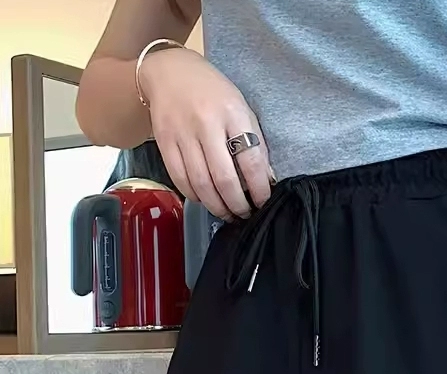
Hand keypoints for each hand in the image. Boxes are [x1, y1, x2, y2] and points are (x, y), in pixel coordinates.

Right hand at [139, 47, 273, 219]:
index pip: (250, 160)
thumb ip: (254, 141)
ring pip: (202, 184)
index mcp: (232, 113)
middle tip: (246, 214)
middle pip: (224, 178)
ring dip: (217, 206)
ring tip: (228, 214)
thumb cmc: (212, 91)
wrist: (168, 70)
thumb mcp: (241, 107)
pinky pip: (181, 179)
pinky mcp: (164, 143)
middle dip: (238, 204)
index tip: (264, 201)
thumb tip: (266, 178)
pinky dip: (195, 196)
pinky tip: (206, 200)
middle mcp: (206, 124)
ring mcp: (182, 134)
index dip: (260, 188)